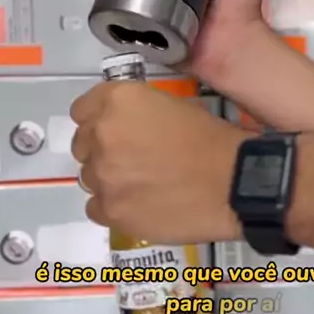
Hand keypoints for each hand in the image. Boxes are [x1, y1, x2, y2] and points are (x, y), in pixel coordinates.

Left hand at [70, 81, 247, 244]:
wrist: (231, 182)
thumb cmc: (211, 139)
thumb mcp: (174, 105)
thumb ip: (138, 112)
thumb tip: (129, 126)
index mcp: (118, 102)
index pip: (82, 110)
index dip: (97, 120)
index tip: (112, 129)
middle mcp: (102, 135)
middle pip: (82, 144)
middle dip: (101, 150)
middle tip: (131, 158)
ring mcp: (103, 176)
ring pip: (89, 177)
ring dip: (108, 179)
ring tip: (141, 184)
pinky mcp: (110, 211)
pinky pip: (96, 207)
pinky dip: (113, 206)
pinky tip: (138, 204)